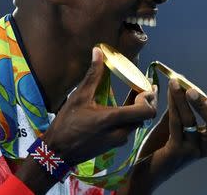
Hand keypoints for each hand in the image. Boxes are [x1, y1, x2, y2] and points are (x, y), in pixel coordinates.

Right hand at [44, 47, 157, 164]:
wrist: (56, 154)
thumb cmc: (66, 125)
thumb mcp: (79, 97)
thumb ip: (93, 75)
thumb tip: (98, 51)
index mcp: (114, 119)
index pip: (147, 111)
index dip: (150, 97)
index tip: (147, 85)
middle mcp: (121, 132)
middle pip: (146, 116)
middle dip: (148, 101)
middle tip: (146, 87)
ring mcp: (118, 141)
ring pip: (138, 123)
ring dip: (139, 109)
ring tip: (136, 93)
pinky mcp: (114, 145)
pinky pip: (129, 129)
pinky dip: (131, 117)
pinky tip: (124, 107)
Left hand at [122, 79, 206, 194]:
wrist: (145, 172)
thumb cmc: (159, 148)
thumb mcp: (174, 126)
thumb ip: (181, 110)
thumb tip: (181, 86)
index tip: (194, 88)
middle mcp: (204, 148)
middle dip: (204, 104)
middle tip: (191, 89)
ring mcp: (192, 151)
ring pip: (191, 120)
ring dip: (182, 99)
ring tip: (174, 83)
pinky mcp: (176, 151)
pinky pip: (176, 123)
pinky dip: (173, 105)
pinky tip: (167, 94)